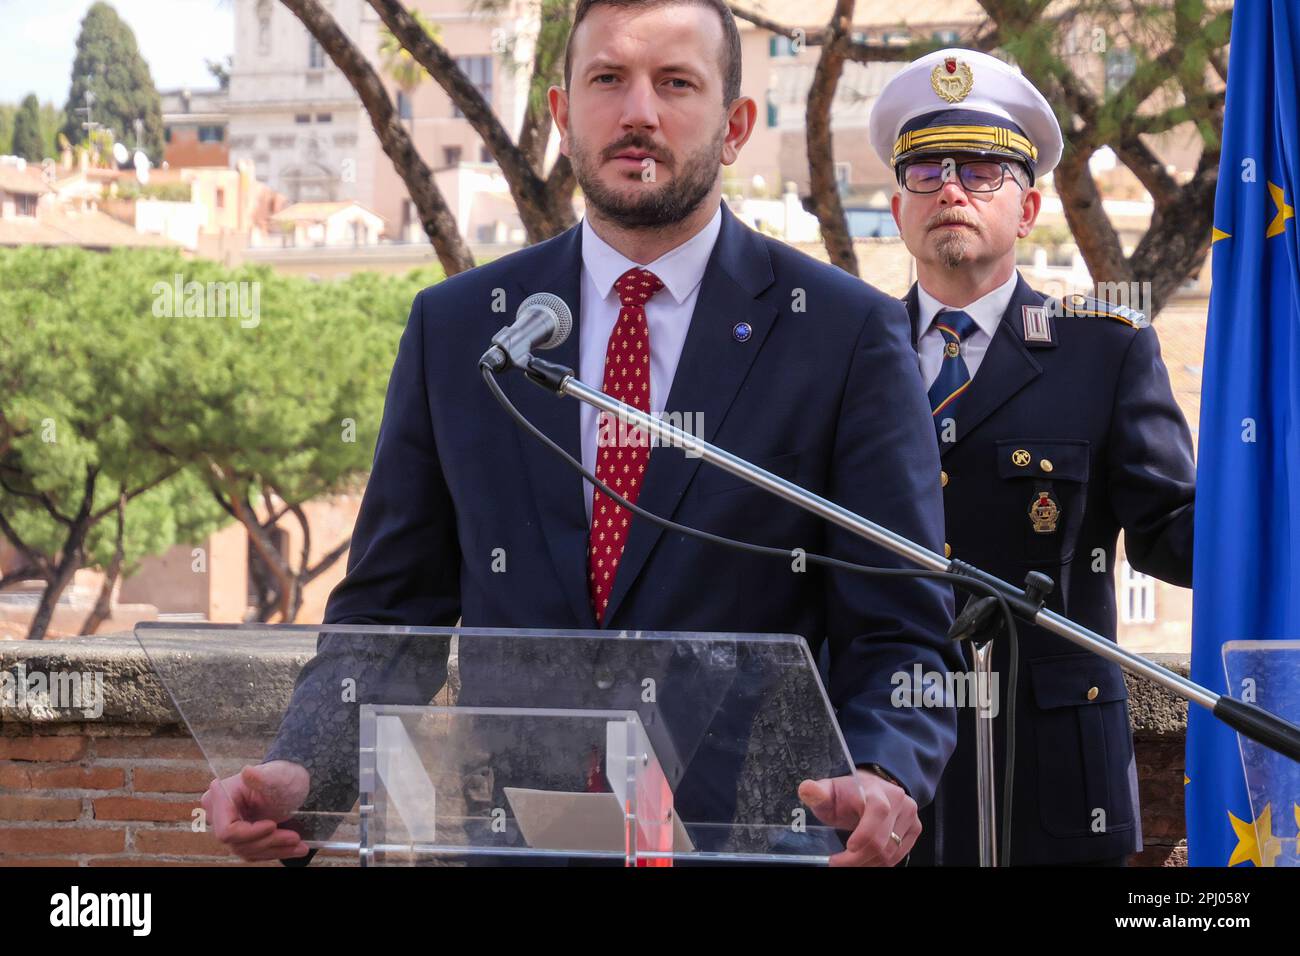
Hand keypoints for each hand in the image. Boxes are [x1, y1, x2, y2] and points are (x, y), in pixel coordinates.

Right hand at [202, 761, 312, 861]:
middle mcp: (219, 814)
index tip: (273, 826)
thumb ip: (262, 777)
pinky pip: (254, 852)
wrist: (290, 783)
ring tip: (300, 846)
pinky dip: (274, 851)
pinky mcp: (239, 838)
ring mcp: (228, 828)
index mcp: (221, 796)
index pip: (227, 830)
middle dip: (269, 842)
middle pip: (237, 842)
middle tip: (296, 838)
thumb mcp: (277, 776)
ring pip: (247, 850)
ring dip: (275, 849)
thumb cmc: (283, 776)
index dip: (250, 833)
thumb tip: (247, 772)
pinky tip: (294, 848)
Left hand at [798, 768, 919, 866]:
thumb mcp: (829, 790)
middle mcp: (899, 801)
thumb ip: (817, 792)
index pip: (878, 811)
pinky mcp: (915, 829)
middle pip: (883, 840)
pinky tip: (864, 861)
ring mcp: (910, 816)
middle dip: (857, 858)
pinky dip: (879, 863)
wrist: (870, 788)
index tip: (849, 848)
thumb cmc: (848, 792)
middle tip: (837, 864)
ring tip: (848, 863)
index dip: (866, 833)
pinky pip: (898, 856)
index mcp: (877, 790)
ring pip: (891, 853)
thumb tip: (806, 789)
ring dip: (867, 864)